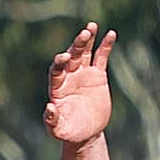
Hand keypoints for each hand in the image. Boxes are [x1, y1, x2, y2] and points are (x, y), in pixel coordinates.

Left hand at [43, 22, 114, 145]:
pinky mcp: (98, 75)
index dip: (59, 63)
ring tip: (91, 26)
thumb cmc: (68, 132)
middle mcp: (68, 78)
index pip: (56, 71)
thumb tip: (49, 108)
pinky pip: (101, 57)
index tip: (63, 57)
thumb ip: (52, 119)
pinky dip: (105, 46)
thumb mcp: (58, 129)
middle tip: (84, 34)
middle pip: (71, 57)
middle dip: (76, 46)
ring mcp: (83, 74)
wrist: (86, 133)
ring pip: (84, 53)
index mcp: (57, 88)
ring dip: (87, 40)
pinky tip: (111, 34)